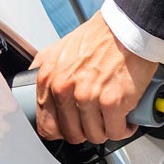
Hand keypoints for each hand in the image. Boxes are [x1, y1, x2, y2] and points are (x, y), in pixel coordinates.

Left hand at [30, 11, 158, 143]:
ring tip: (114, 118)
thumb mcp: (60, 47)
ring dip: (107, 131)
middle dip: (88, 131)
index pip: (47, 126)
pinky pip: (116, 131)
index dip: (64, 130)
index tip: (75, 126)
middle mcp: (65, 89)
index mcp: (49, 79)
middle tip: (98, 121)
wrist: (129, 27)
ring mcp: (88, 97)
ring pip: (95, 135)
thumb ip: (44, 67)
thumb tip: (35, 85)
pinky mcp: (113, 102)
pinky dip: (124, 129)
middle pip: (73, 134)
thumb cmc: (101, 36)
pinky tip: (127, 119)